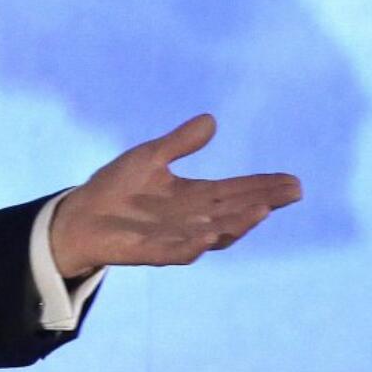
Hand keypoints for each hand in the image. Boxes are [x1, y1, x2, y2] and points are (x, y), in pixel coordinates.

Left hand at [49, 114, 301, 278]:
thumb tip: (211, 119)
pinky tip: (208, 235)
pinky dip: (193, 245)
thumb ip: (179, 143)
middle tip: (291, 192)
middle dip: (261, 202)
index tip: (292, 181)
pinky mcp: (150, 252)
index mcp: (192, 197)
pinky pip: (176, 251)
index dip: (262, 187)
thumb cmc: (115, 187)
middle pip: (233, 211)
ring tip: (261, 210)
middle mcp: (190, 219)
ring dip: (236, 224)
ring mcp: (173, 237)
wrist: (78, 215)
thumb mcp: (149, 157)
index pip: (234, 191)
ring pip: (213, 233)